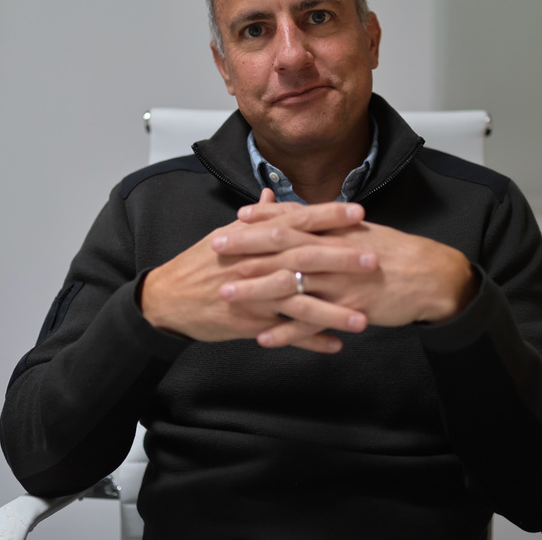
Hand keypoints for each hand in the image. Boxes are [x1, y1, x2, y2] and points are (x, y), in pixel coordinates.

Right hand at [140, 190, 375, 352]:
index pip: (297, 221)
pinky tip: (335, 345)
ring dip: (333, 311)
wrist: (168, 299)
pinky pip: (286, 334)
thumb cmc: (198, 265)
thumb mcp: (224, 235)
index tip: (358, 212)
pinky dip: (310, 340)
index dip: (328, 216)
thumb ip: (255, 219)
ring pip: (300, 302)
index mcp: (254, 239)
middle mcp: (257, 263)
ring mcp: (254, 295)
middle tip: (373, 260)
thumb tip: (272, 196)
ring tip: (364, 318)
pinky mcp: (250, 322)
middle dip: (341, 259)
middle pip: (304, 258)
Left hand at [220, 202, 477, 347]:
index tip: (235, 218)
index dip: (263, 219)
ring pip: (291, 283)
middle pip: (283, 246)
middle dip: (247, 247)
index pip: (293, 221)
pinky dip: (286, 330)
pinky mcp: (348, 308)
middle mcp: (334, 252)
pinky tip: (262, 337)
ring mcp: (339, 280)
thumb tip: (306, 215)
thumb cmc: (395, 253)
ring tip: (227, 293)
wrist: (430, 276)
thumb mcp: (362, 232)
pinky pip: (312, 321)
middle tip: (215, 247)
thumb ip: (330, 224)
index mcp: (336, 231)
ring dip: (256, 289)